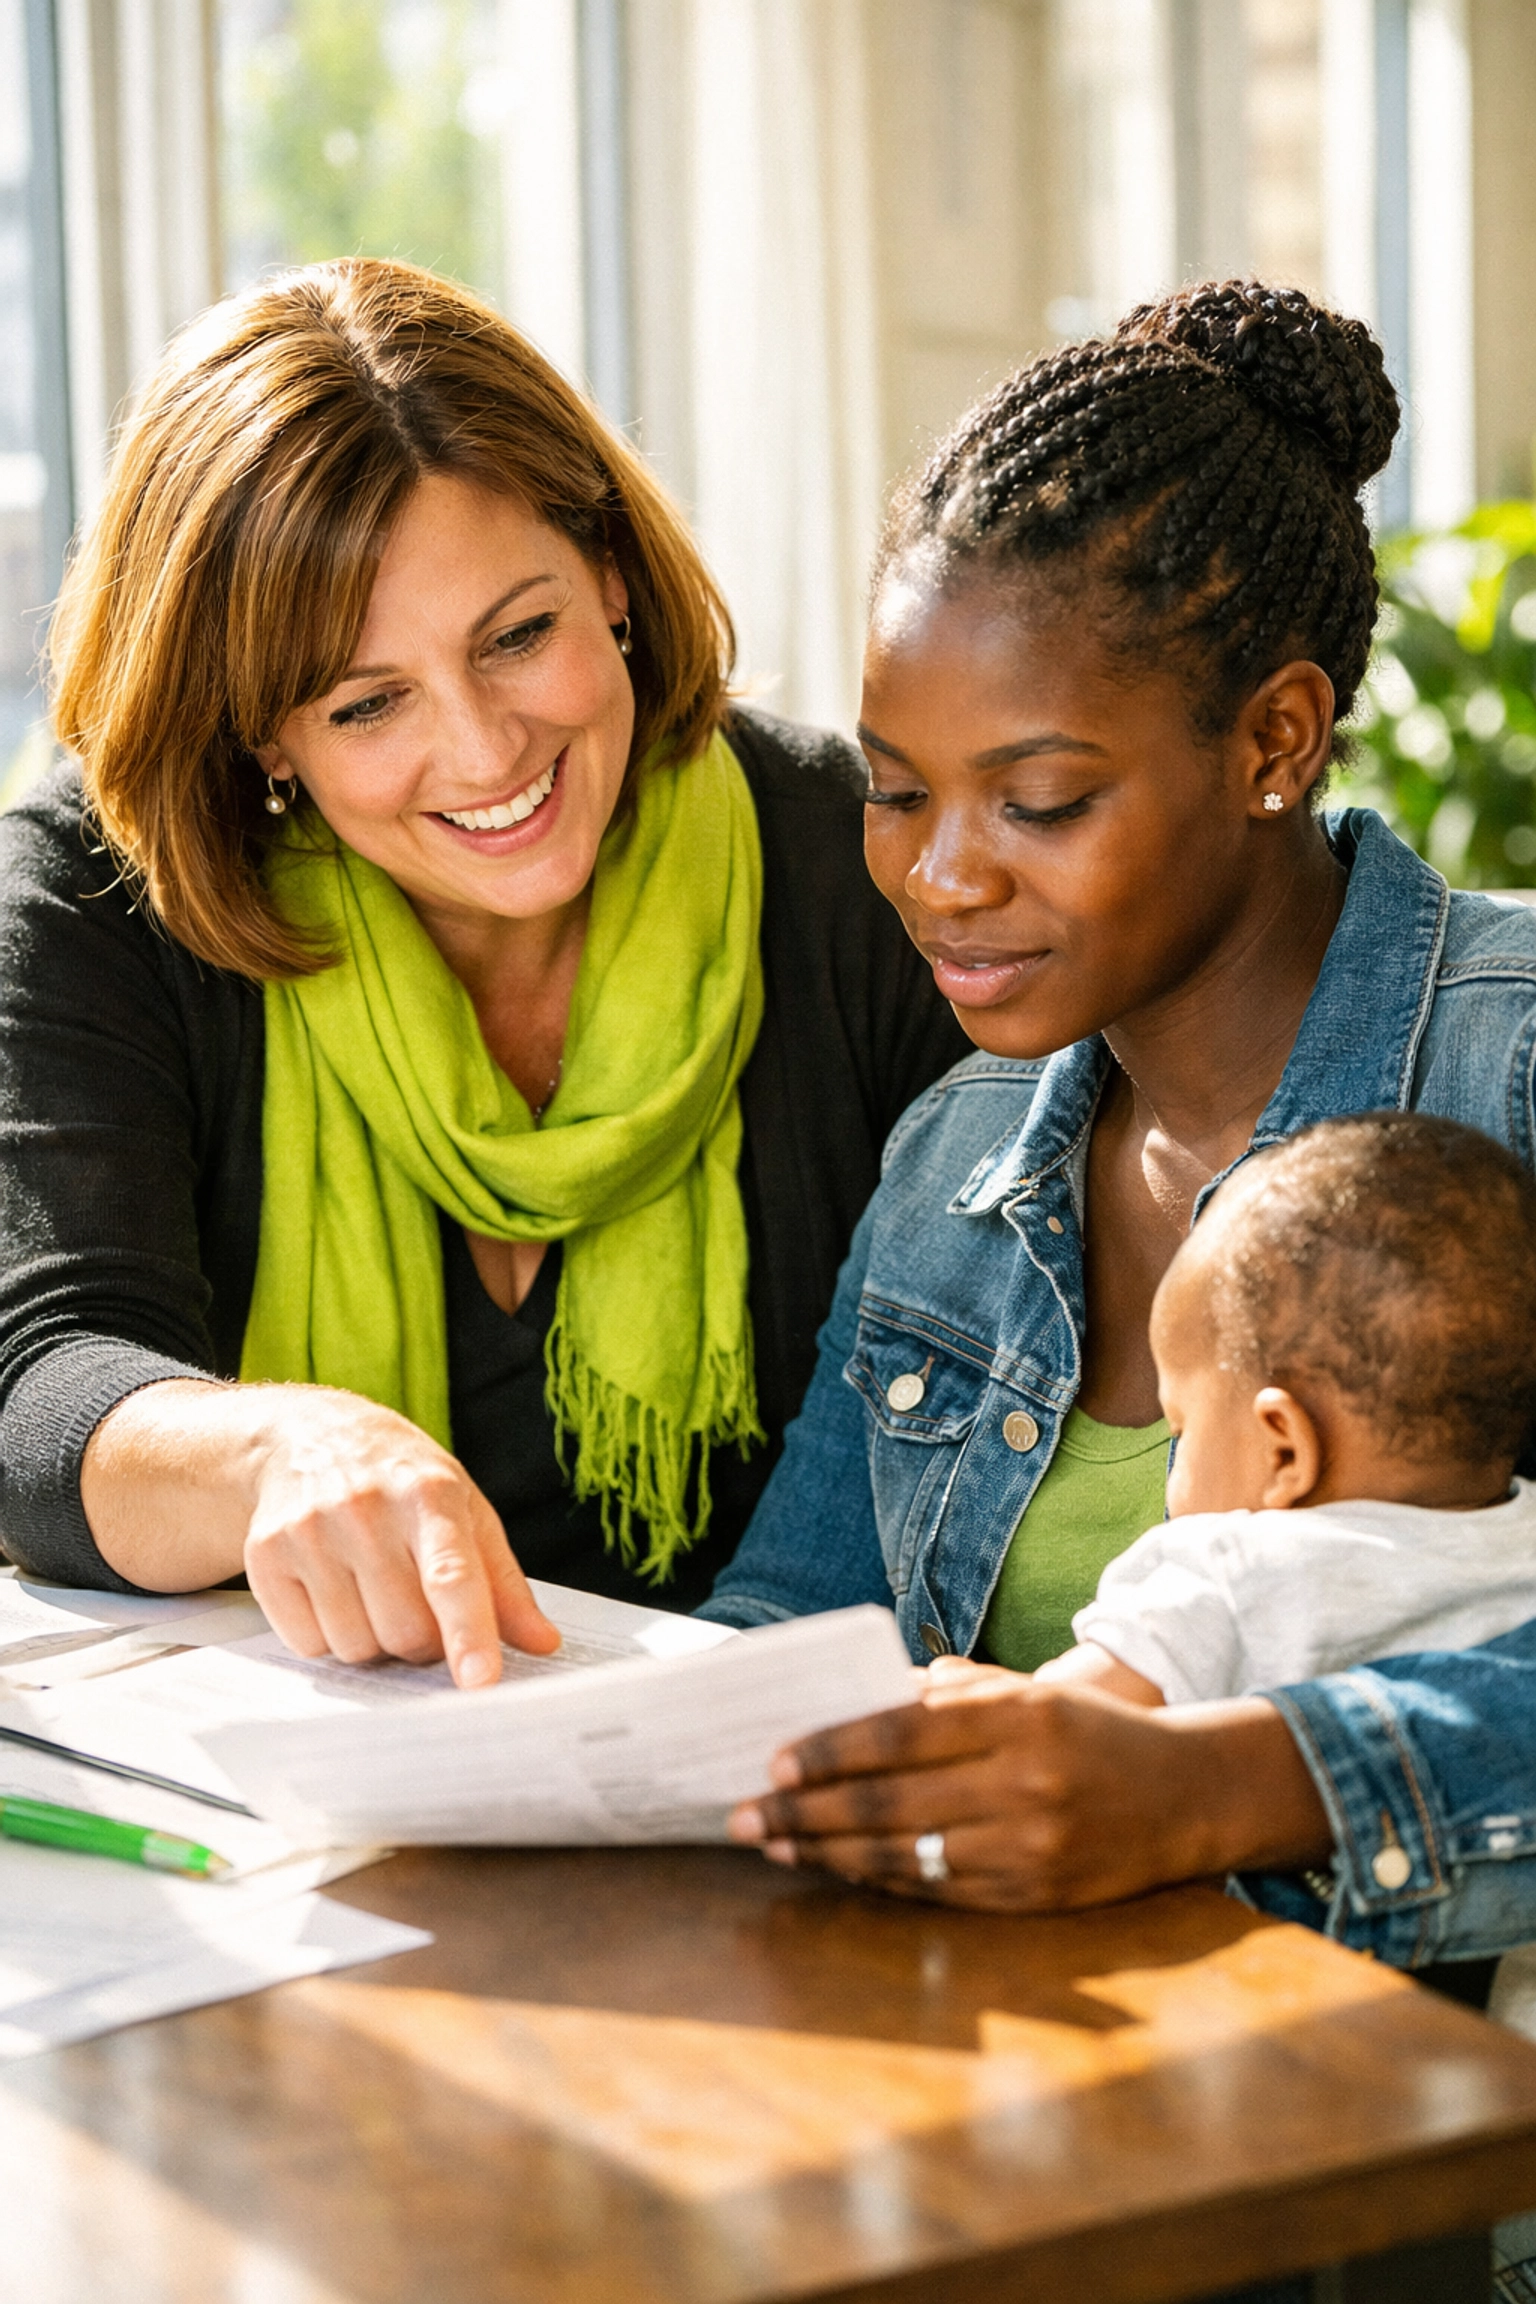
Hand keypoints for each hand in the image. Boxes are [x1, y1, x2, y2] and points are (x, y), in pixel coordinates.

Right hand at [243, 1388, 557, 1687]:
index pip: (452, 1576)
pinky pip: (308, 1644)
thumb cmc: (401, 1481)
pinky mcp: (266, 1554)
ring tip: (373, 1590)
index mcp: (429, 1494)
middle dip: (423, 1641)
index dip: (469, 1633)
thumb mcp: (465, 1511)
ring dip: (374, 1640)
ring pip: (356, 1647)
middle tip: (419, 1605)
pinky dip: (327, 1636)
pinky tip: (333, 1590)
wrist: (309, 1437)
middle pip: (405, 1631)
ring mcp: (310, 1530)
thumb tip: (543, 1644)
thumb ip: (504, 1583)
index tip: (482, 1680)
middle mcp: (366, 1509)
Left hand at [728, 1666, 1330, 1910]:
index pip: (900, 1732)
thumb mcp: (1025, 1693)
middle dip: (805, 1811)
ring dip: (828, 1854)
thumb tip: (854, 1705)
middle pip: (889, 1802)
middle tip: (745, 1814)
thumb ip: (945, 1695)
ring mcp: (1031, 1848)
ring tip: (775, 1844)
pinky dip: (880, 1881)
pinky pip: (939, 1892)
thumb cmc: (1086, 1733)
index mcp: (1018, 1717)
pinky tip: (838, 1870)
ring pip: (905, 1857)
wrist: (1185, 1795)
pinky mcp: (1036, 1898)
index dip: (831, 1750)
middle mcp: (1024, 1783)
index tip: (774, 1760)